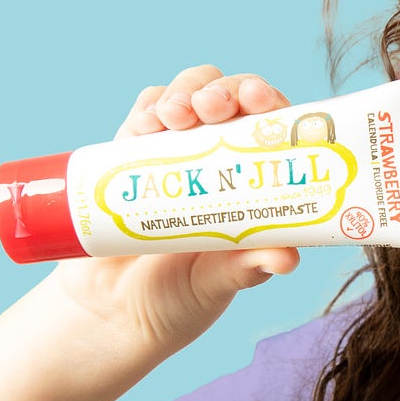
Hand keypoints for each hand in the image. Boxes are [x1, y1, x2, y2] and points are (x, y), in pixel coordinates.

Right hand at [47, 65, 301, 358]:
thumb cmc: (182, 297)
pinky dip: (148, 106)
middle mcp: (222, 159)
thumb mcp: (219, 284)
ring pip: (188, 94)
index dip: (272, 106)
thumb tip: (286, 258)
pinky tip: (147, 121)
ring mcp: (177, 150)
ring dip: (185, 92)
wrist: (113, 310)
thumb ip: (247, 268)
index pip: (275, 128)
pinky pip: (144, 113)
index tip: (260, 102)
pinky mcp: (133, 152)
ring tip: (174, 117)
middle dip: (224, 90)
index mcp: (258, 184)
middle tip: (211, 107)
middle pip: (232, 99)